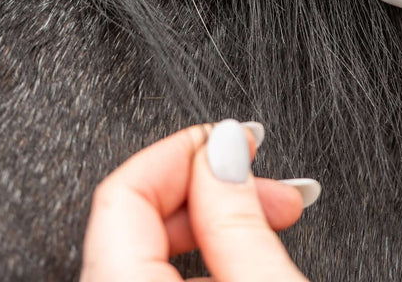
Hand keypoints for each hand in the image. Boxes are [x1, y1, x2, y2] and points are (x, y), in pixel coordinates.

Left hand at [80, 120, 317, 280]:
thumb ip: (238, 217)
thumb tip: (223, 149)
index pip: (125, 191)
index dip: (185, 152)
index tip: (234, 137)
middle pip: (138, 221)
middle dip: (213, 191)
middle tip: (273, 187)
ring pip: (151, 253)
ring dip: (215, 228)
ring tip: (275, 222)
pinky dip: (205, 264)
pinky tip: (247, 261)